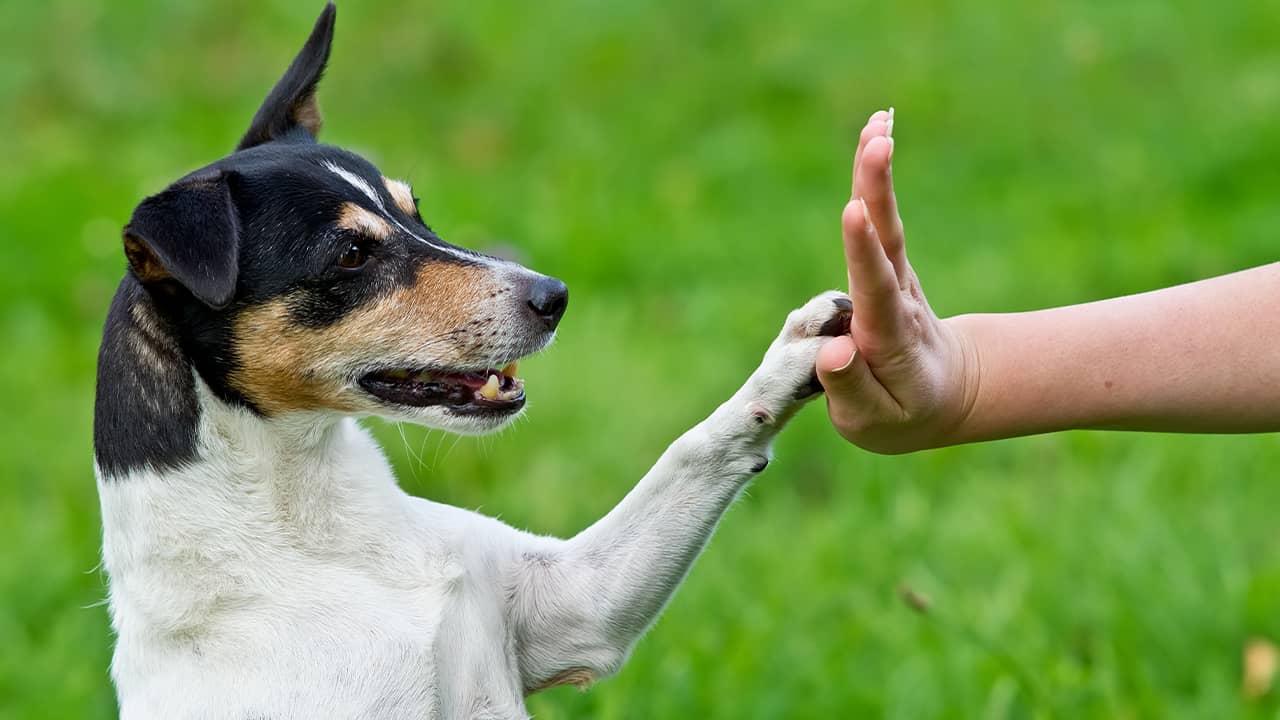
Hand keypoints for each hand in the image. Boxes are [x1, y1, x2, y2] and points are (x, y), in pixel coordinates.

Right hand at [815, 110, 978, 453]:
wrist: (946, 394)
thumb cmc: (901, 414)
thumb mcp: (874, 422)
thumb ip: (851, 389)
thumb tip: (834, 350)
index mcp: (889, 339)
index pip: (875, 291)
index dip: (863, 253)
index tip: (855, 213)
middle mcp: (897, 299)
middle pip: (888, 241)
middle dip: (878, 191)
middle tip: (877, 142)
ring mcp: (896, 278)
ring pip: (886, 222)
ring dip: (878, 173)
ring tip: (877, 123)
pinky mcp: (888, 265)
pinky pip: (880, 218)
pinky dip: (875, 177)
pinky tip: (875, 132)